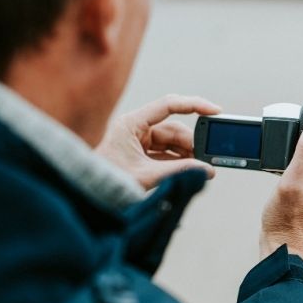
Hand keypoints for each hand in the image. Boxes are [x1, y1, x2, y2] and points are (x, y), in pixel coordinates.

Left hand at [96, 94, 220, 189]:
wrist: (88, 197)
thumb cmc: (108, 182)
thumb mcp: (147, 176)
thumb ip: (179, 171)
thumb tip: (206, 170)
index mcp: (131, 123)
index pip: (169, 105)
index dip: (194, 105)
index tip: (215, 111)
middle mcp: (136, 128)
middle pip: (174, 128)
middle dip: (192, 143)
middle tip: (208, 157)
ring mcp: (138, 141)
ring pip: (172, 142)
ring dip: (187, 155)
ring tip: (200, 168)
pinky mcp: (141, 154)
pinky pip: (166, 153)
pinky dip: (179, 161)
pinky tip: (190, 169)